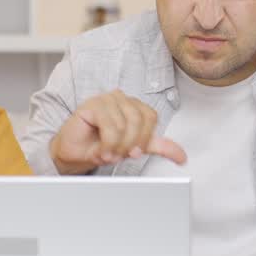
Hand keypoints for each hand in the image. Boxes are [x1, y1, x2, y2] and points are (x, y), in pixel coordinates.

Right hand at [49, 90, 186, 174]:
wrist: (73, 155)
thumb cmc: (99, 148)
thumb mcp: (133, 149)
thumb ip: (157, 147)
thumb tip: (182, 156)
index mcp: (133, 106)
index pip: (151, 117)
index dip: (143, 138)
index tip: (133, 153)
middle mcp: (121, 99)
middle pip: (140, 120)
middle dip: (130, 144)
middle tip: (117, 154)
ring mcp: (106, 99)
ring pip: (125, 125)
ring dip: (116, 146)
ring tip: (106, 153)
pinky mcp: (92, 104)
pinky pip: (110, 126)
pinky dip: (107, 144)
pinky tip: (101, 149)